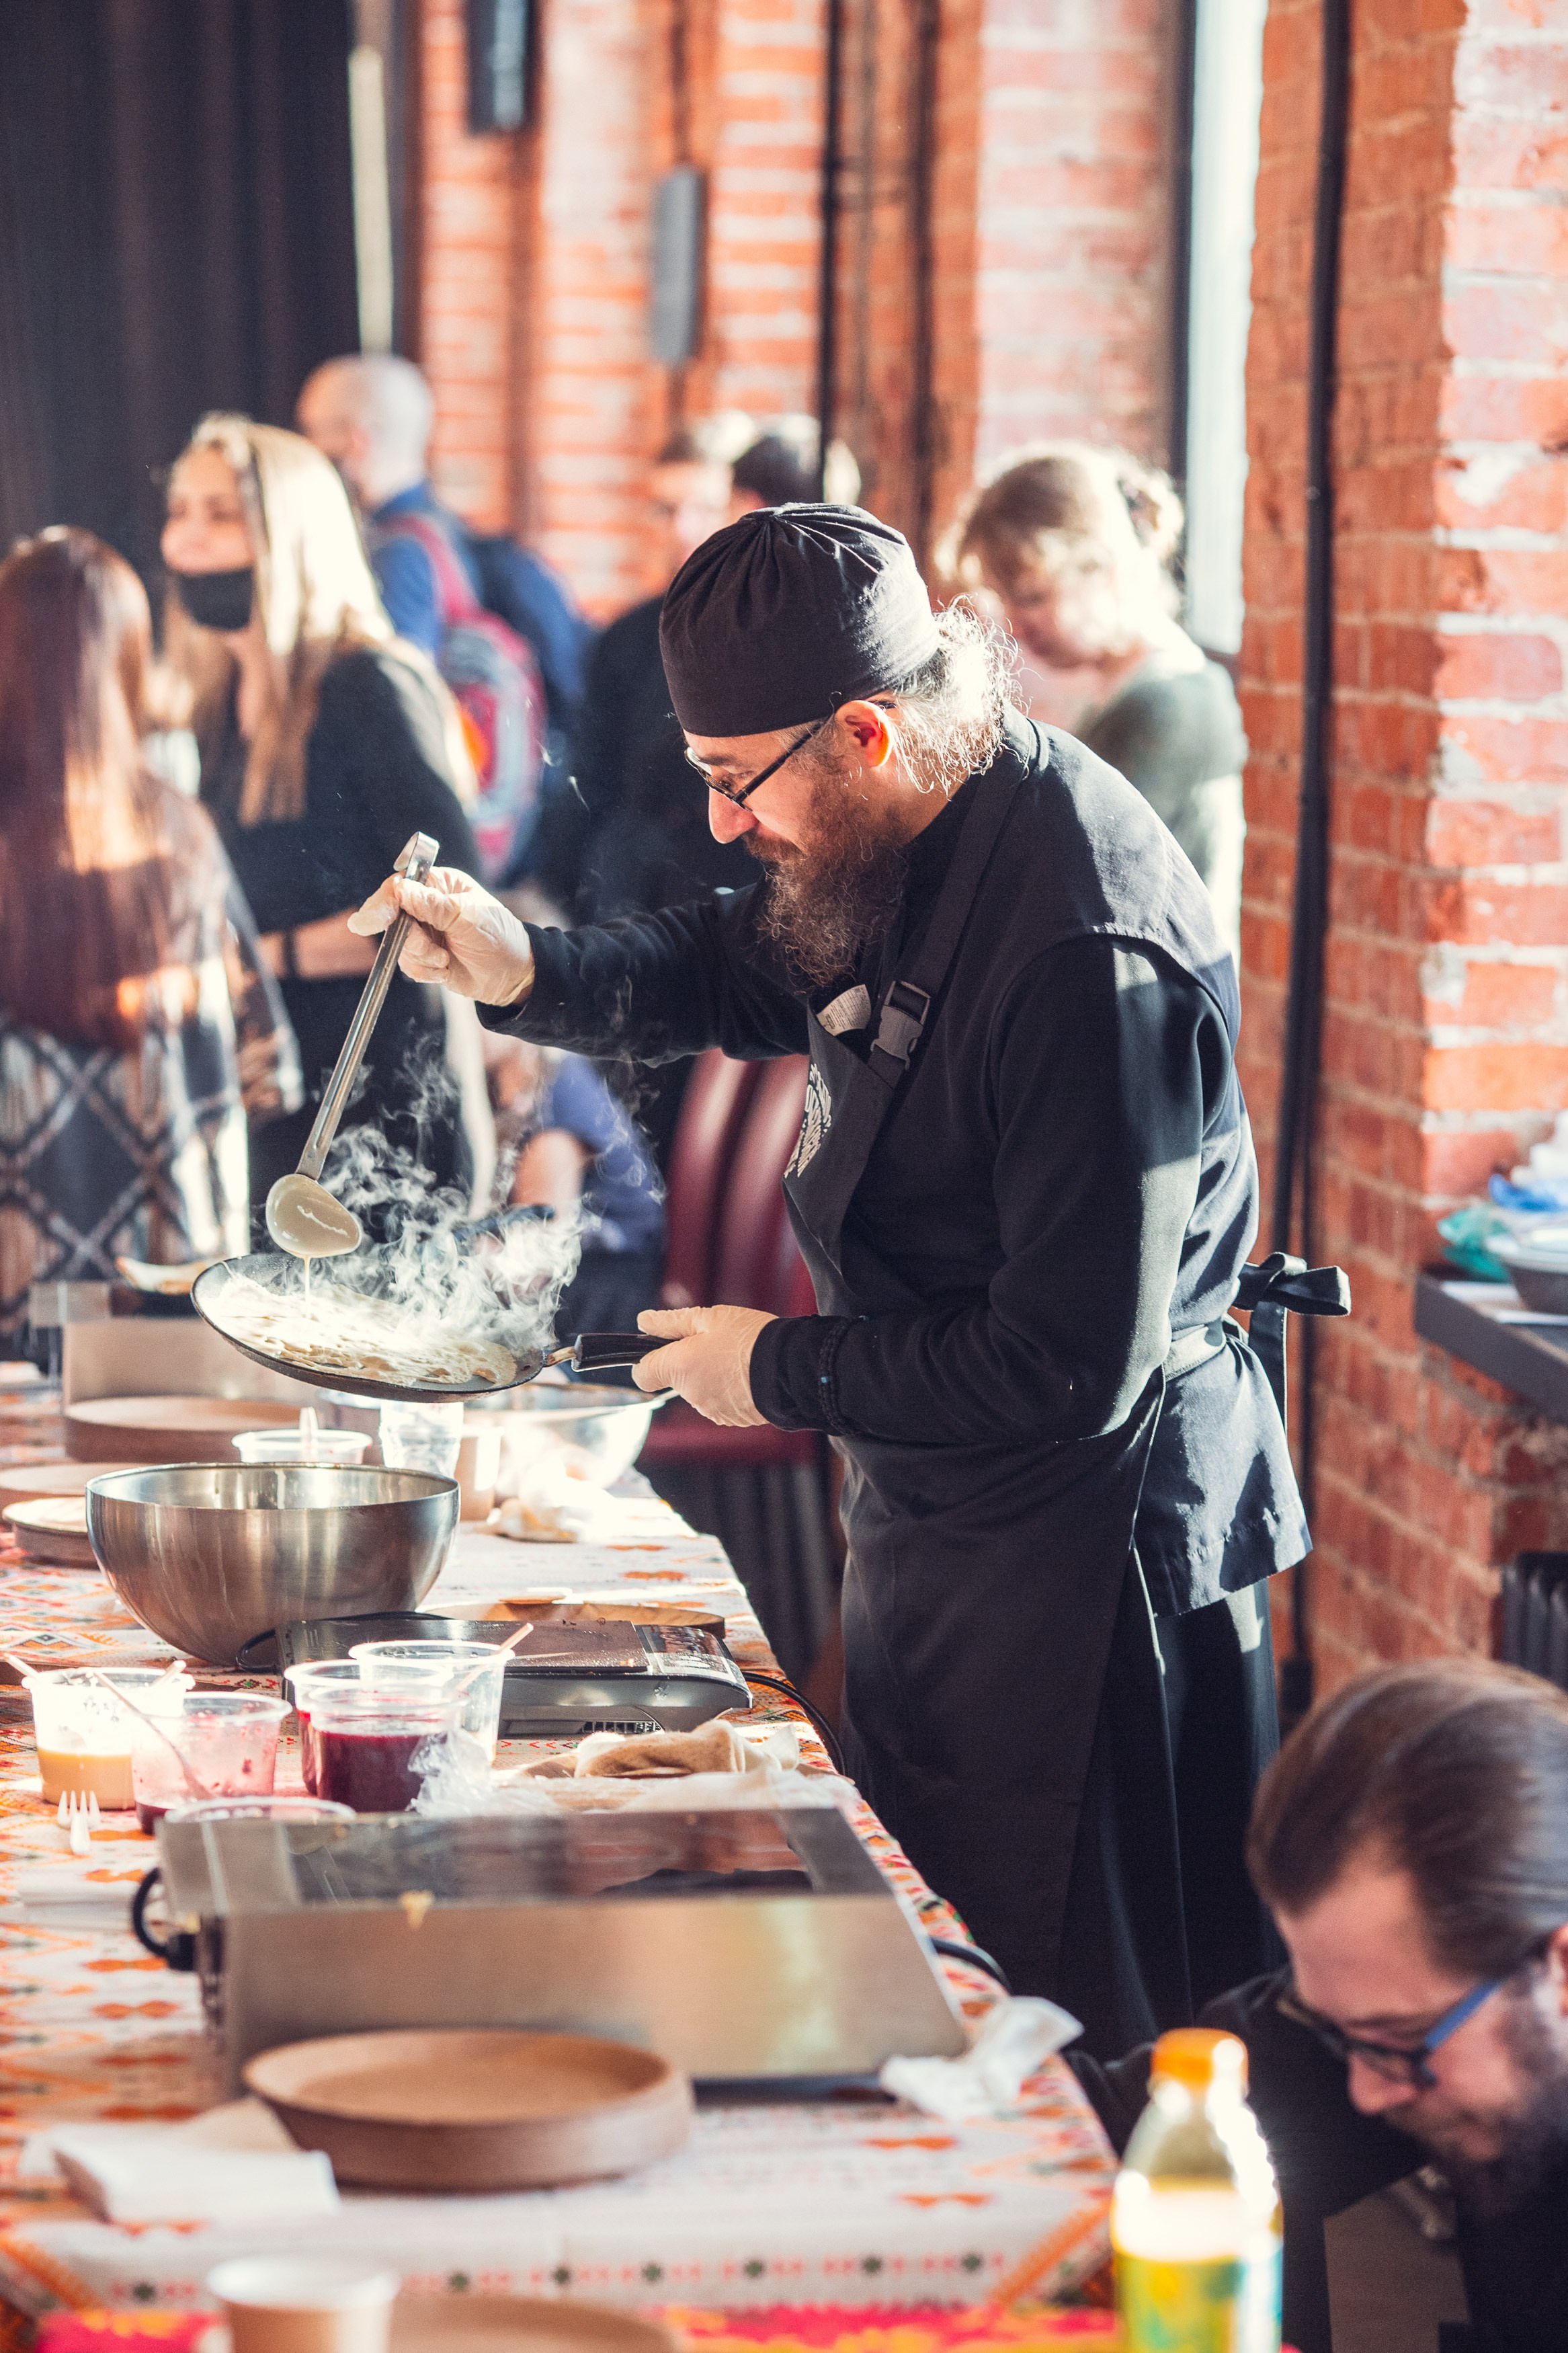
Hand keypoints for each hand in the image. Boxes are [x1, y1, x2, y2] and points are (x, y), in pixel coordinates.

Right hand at [348, 866, 534, 1004]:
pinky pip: (408, 965)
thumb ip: (431, 905)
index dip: (381, 904)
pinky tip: (446, 969)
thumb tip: (397, 890)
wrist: (514, 975)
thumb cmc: (499, 937)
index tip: (367, 922)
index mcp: (439, 884)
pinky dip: (425, 971)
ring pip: (398, 945)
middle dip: (410, 939)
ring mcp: (424, 931)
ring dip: (422, 957)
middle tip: (433, 952)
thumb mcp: (468, 917)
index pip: (399, 887)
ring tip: (447, 960)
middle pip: (391, 917)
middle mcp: (427, 904)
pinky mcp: (424, 955)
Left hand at [634, 1305, 774, 1426]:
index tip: (667, 1350)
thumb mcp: (710, 1318)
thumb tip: (643, 1322)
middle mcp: (691, 1394)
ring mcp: (711, 1410)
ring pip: (700, 1391)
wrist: (791, 1368)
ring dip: (712, 1377)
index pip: (643, 1374)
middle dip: (690, 1364)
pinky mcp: (731, 1419)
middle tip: (718, 1345)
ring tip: (738, 1360)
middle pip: (676, 1380)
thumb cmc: (752, 1338)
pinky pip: (721, 1403)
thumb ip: (671, 1323)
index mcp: (680, 1366)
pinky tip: (748, 1376)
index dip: (650, 1361)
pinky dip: (729, 1392)